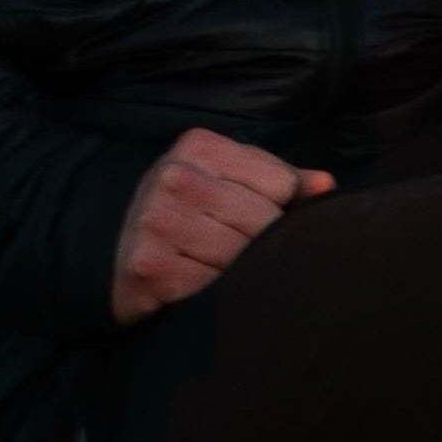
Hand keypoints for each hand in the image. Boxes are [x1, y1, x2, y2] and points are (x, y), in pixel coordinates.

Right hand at [110, 127, 333, 324]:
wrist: (114, 252)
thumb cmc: (186, 212)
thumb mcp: (227, 181)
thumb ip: (280, 180)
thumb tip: (328, 186)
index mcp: (199, 147)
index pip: (280, 183)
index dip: (279, 209)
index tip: (256, 219)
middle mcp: (175, 178)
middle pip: (263, 220)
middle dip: (263, 244)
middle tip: (243, 252)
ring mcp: (159, 222)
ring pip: (242, 256)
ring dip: (242, 272)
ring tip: (225, 269)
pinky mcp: (150, 267)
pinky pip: (214, 287)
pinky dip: (218, 294)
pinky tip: (204, 287)